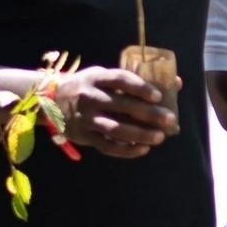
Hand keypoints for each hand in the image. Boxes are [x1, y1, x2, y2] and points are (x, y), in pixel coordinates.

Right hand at [58, 65, 174, 157]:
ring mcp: (85, 118)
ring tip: (160, 137)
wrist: (50, 100)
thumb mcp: (103, 76)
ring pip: (116, 129)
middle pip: (122, 106)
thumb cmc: (88, 86)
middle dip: (149, 114)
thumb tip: (176, 82)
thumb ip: (134, 80)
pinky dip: (126, 150)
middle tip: (170, 120)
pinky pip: (107, 146)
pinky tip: (143, 149)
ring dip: (140, 134)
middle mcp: (89, 97)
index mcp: (96, 78)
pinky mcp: (84, 136)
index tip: (158, 96)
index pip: (120, 79)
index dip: (140, 87)